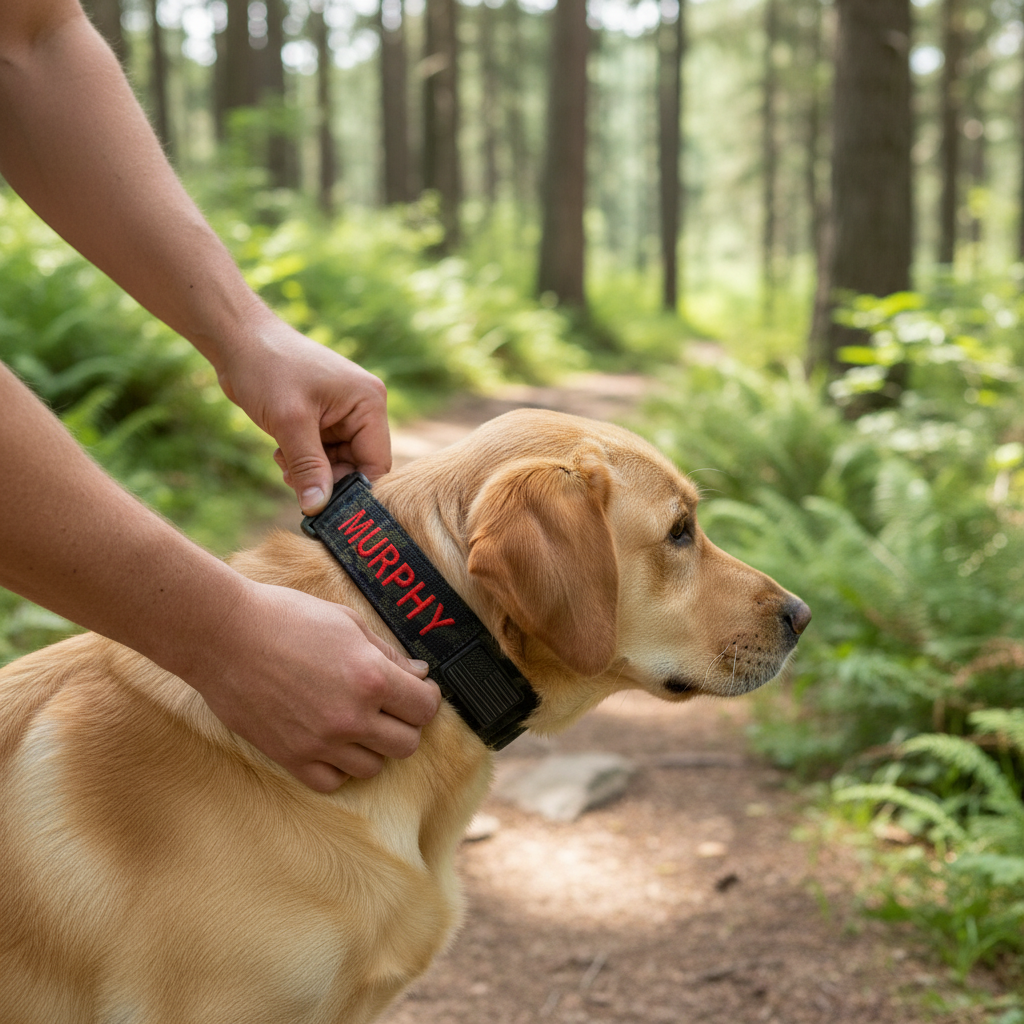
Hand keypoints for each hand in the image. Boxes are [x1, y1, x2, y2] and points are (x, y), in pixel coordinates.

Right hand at [192, 579, 441, 790]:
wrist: (224, 635)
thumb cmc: (286, 618)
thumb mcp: (347, 622)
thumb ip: (387, 653)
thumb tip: (419, 674)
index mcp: (371, 678)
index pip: (425, 709)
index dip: (426, 698)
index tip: (417, 690)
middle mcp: (351, 717)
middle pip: (406, 744)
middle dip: (405, 724)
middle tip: (389, 706)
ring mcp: (320, 743)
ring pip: (373, 768)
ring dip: (372, 747)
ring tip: (357, 723)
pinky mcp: (290, 758)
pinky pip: (332, 782)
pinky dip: (338, 768)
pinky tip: (332, 743)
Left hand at [217, 320, 391, 513]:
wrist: (238, 340)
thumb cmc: (267, 368)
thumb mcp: (289, 422)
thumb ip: (309, 468)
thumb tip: (319, 509)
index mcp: (369, 402)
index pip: (376, 462)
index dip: (354, 488)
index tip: (326, 508)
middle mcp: (363, 409)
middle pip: (357, 466)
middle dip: (325, 479)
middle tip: (294, 480)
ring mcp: (343, 414)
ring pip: (336, 464)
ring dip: (309, 472)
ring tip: (282, 460)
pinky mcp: (323, 419)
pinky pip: (322, 455)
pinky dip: (302, 461)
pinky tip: (281, 452)